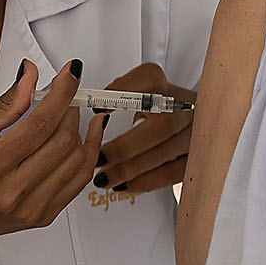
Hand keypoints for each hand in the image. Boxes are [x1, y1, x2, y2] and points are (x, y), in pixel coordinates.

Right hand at [0, 58, 107, 253]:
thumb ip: (3, 105)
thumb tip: (30, 76)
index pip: (40, 124)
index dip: (62, 93)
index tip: (71, 73)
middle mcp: (14, 191)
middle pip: (63, 141)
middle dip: (71, 108)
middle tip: (66, 92)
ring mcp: (33, 207)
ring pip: (77, 159)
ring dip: (81, 128)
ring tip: (72, 111)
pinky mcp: (45, 216)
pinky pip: (80, 180)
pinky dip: (90, 153)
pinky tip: (90, 134)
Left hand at [93, 62, 194, 193]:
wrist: (196, 119)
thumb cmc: (158, 108)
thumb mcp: (139, 93)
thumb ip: (112, 94)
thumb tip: (69, 95)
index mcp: (166, 86)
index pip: (149, 79)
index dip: (124, 90)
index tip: (99, 107)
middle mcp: (184, 107)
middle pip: (161, 124)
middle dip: (125, 145)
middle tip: (99, 157)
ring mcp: (193, 133)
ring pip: (165, 153)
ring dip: (130, 168)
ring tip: (104, 176)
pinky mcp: (194, 158)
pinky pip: (171, 174)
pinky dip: (144, 182)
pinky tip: (123, 185)